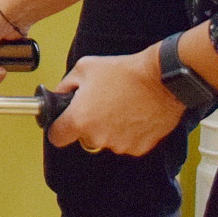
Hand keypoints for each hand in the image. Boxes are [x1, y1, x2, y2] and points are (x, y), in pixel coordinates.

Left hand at [45, 49, 186, 155]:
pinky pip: (126, 143)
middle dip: (88, 124)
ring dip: (109, 128)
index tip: (63, 122)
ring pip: (106, 141)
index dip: (58, 128)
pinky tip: (133, 114)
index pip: (56, 137)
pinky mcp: (140, 148)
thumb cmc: (123, 72)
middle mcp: (98, 137)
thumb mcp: (84, 68)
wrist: (161, 80)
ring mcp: (120, 145)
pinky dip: (128, 132)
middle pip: (84, 137)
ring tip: (119, 106)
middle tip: (99, 104)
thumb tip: (58, 95)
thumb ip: (64, 86)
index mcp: (80, 119)